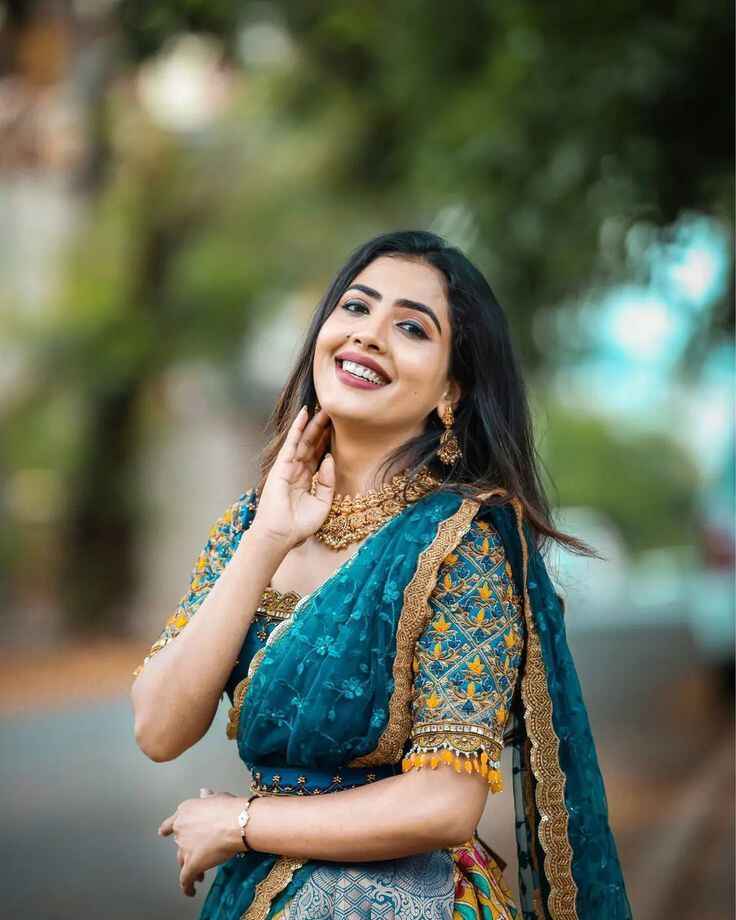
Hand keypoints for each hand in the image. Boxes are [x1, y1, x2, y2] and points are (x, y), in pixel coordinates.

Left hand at [158, 789, 242, 897]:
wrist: (236, 822)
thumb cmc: (229, 808)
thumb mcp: (217, 797)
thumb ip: (207, 798)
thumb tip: (203, 793)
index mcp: (185, 812)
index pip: (170, 823)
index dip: (167, 829)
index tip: (164, 833)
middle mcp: (180, 829)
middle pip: (179, 843)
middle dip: (188, 848)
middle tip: (199, 852)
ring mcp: (184, 847)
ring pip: (182, 860)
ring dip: (189, 866)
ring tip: (199, 875)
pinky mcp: (191, 864)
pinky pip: (186, 879)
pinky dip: (187, 886)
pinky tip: (191, 891)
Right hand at [251, 405, 334, 550]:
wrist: (280, 535)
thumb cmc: (299, 525)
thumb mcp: (323, 503)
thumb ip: (328, 481)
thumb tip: (329, 458)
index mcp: (308, 480)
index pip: (320, 455)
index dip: (329, 442)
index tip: (341, 427)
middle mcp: (298, 471)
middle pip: (313, 444)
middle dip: (323, 428)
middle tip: (334, 411)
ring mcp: (289, 467)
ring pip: (303, 440)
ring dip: (313, 424)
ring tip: (323, 407)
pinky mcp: (281, 465)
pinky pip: (291, 442)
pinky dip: (297, 428)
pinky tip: (304, 414)